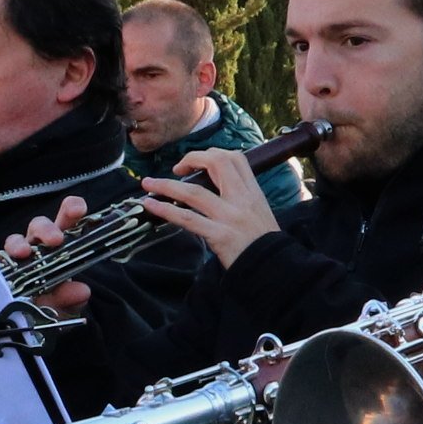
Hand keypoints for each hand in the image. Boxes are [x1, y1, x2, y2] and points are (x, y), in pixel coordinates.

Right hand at [2, 194, 97, 311]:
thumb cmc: (54, 304)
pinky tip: (1, 270)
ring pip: (15, 240)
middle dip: (46, 228)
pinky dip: (0, 263)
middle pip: (39, 226)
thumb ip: (73, 298)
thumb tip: (81, 291)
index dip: (71, 210)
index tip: (77, 209)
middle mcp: (37, 246)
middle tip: (55, 240)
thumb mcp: (67, 304)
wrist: (35, 324)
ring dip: (19, 244)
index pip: (66, 220)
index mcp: (60, 246)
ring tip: (23, 253)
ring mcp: (16, 256)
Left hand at [137, 147, 281, 266]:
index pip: (235, 159)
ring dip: (166, 185)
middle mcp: (242, 200)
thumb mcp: (260, 214)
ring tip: (147, 184)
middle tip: (175, 168)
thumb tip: (218, 192)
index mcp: (253, 193)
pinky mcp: (220, 235)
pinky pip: (187, 219)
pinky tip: (152, 206)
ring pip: (193, 192)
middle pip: (217, 163)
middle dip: (191, 159)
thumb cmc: (265, 245)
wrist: (275, 269)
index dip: (212, 155)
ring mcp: (230, 217)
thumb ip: (242, 201)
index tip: (197, 163)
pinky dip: (166, 210)